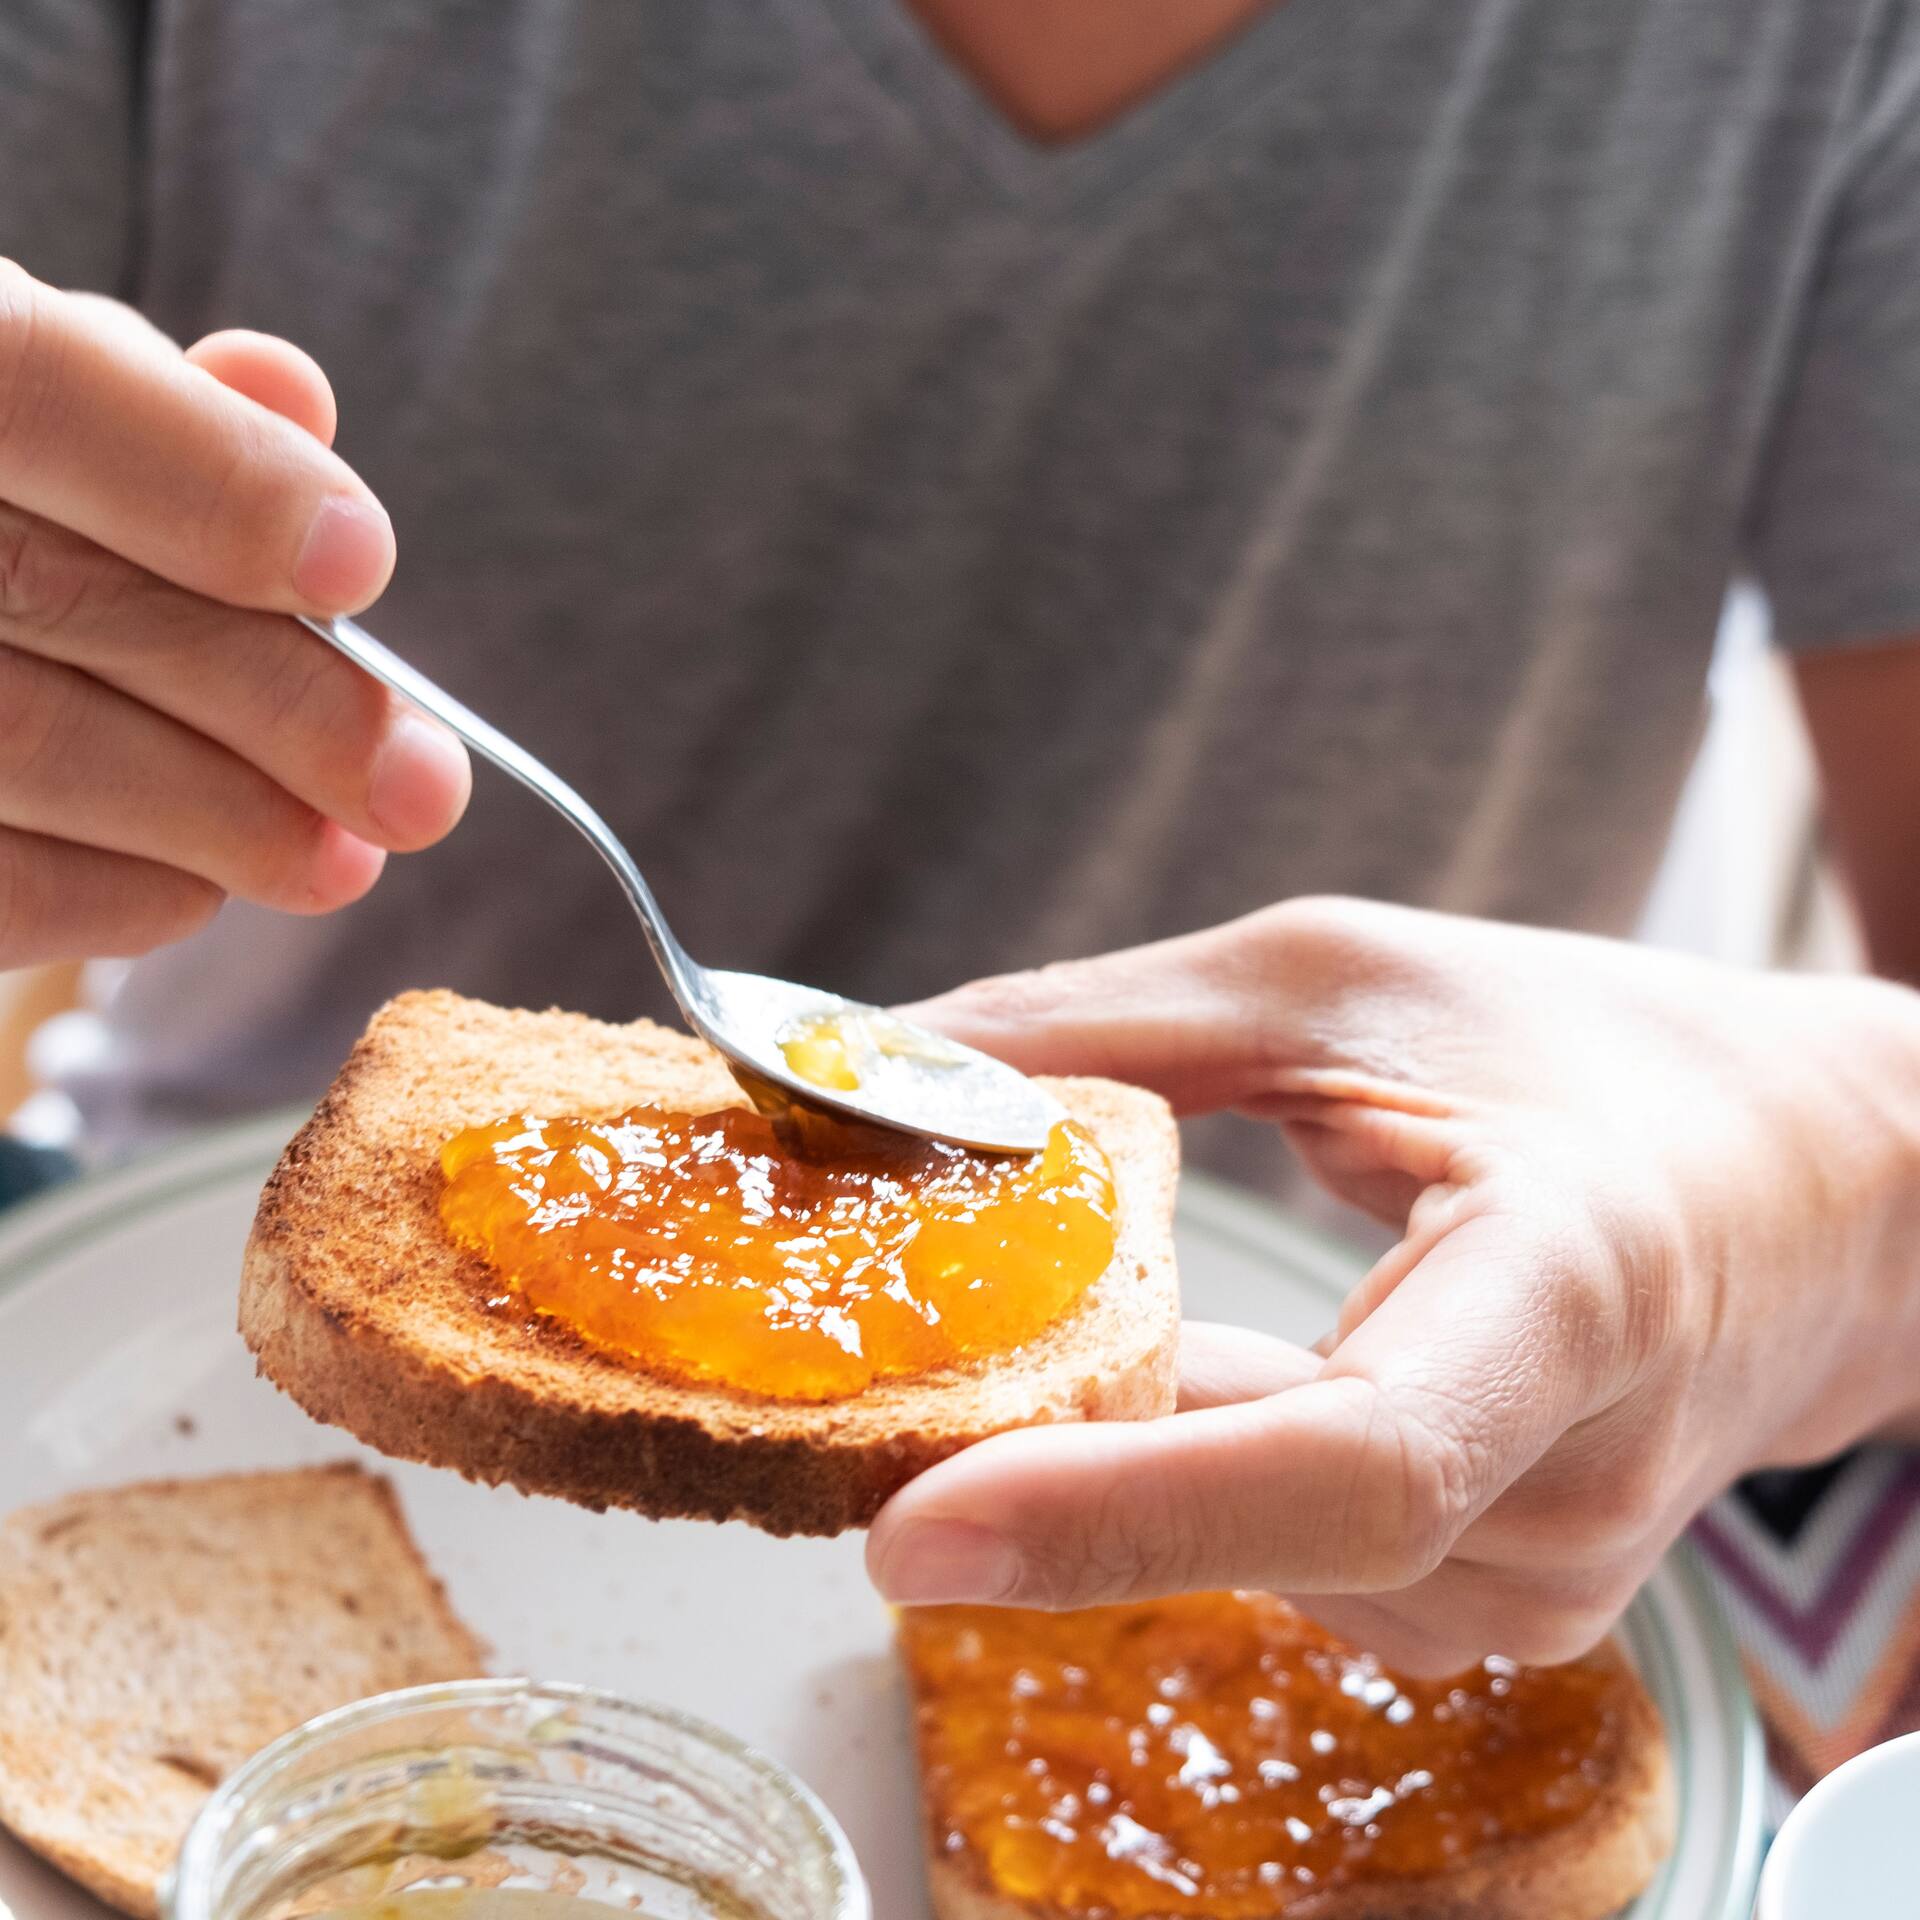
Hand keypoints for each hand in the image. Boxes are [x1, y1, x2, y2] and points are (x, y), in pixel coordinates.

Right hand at [0, 261, 468, 964]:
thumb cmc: (2, 494)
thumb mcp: (42, 386)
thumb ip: (159, 402)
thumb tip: (295, 403)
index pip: (33, 383)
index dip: (213, 481)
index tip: (362, 571)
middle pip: (57, 594)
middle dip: (280, 702)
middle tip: (421, 789)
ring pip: (27, 746)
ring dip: (222, 818)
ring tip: (341, 857)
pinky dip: (113, 892)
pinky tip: (195, 887)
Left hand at [867, 898, 1919, 1671]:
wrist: (1805, 1184)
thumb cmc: (1592, 1051)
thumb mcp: (1341, 983)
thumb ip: (1104, 1027)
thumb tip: (879, 1068)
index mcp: (1564, 1292)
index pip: (1349, 1461)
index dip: (1120, 1508)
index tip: (908, 1530)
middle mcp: (1566, 1486)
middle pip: (1251, 1520)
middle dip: (1039, 1456)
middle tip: (854, 1377)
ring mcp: (1542, 1578)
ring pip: (1242, 1550)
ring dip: (1107, 1457)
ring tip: (1043, 1338)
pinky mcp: (1496, 1603)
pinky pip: (1278, 1560)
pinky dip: (1176, 1478)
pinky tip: (1162, 1381)